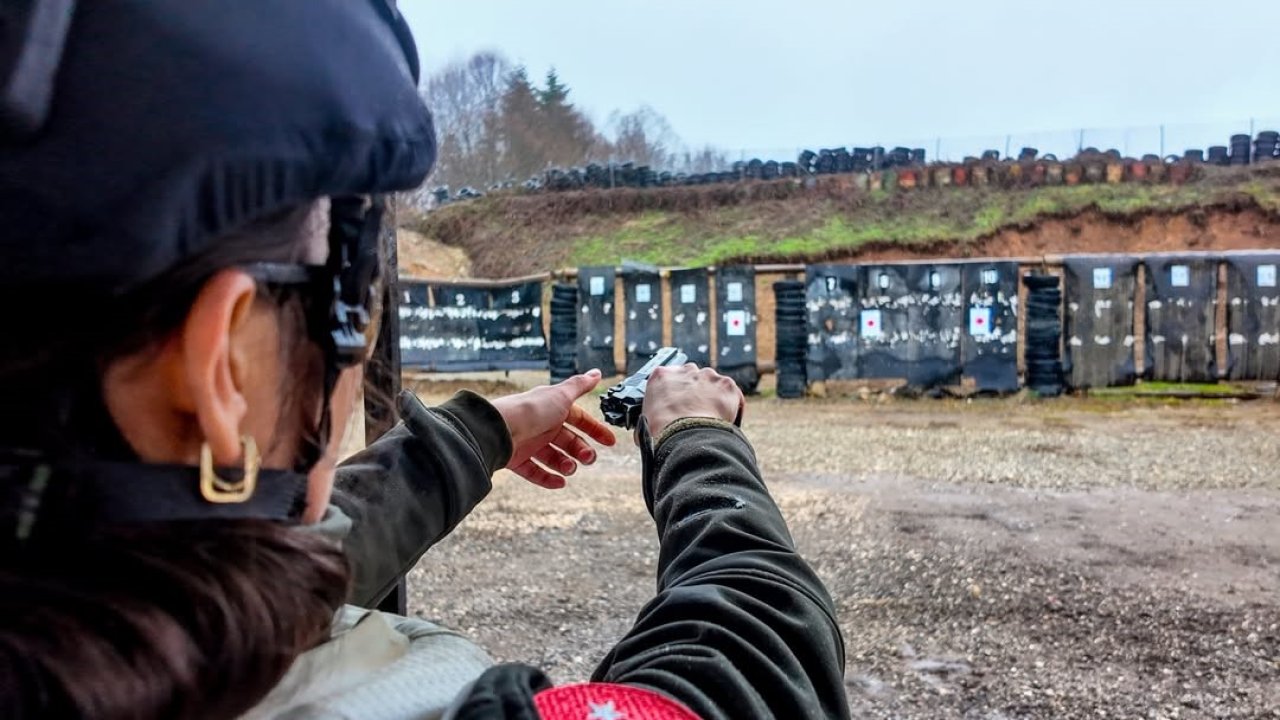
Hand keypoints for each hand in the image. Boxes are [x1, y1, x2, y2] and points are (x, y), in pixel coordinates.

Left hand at [490, 370, 617, 488]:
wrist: (499, 428)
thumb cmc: (530, 410)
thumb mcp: (561, 395)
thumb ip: (580, 386)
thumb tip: (596, 373)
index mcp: (552, 408)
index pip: (579, 419)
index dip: (594, 429)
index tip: (609, 442)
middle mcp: (541, 424)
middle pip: (567, 440)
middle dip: (581, 450)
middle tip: (589, 458)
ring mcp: (528, 442)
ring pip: (553, 457)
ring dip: (566, 464)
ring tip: (571, 468)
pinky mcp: (516, 459)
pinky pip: (535, 471)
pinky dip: (547, 478)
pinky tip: (560, 482)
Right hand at [641, 364, 743, 440]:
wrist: (685, 437)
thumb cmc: (662, 433)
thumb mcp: (646, 421)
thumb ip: (653, 414)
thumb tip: (652, 427)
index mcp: (661, 375)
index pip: (670, 378)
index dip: (677, 393)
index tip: (680, 404)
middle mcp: (685, 370)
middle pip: (694, 378)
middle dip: (696, 393)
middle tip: (697, 413)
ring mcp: (708, 375)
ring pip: (714, 385)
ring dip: (714, 399)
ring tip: (712, 420)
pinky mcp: (727, 385)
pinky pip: (732, 396)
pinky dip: (732, 407)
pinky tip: (726, 421)